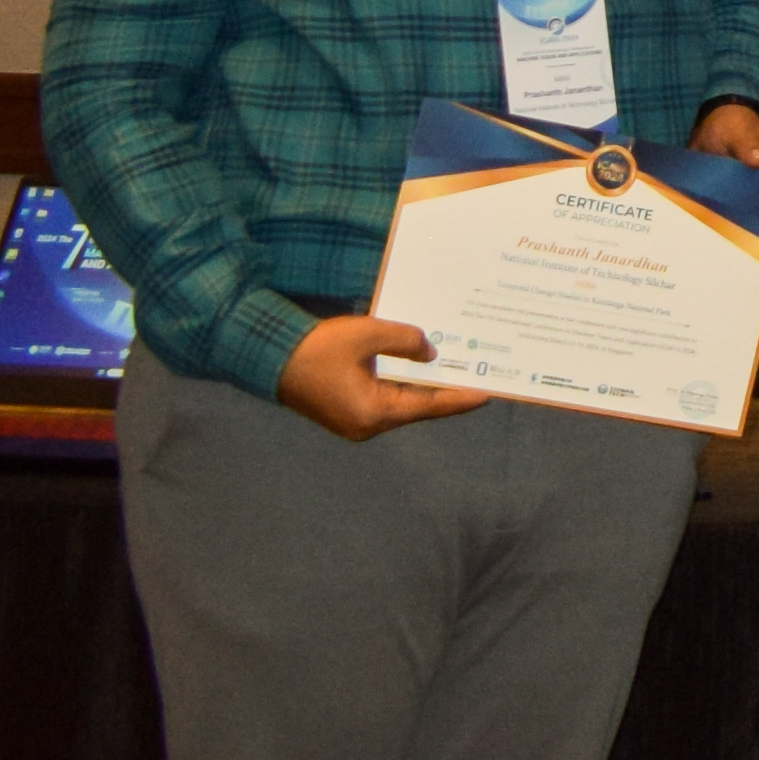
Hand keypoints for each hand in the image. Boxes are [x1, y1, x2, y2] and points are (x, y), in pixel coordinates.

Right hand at [276, 312, 490, 439]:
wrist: (269, 358)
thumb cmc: (317, 348)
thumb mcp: (369, 334)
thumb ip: (407, 341)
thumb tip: (431, 354)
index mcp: (374, 413)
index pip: (429, 406)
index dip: (460, 398)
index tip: (489, 393)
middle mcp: (368, 425)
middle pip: (418, 407)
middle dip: (446, 390)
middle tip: (479, 375)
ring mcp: (356, 422)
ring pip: (402, 403)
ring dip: (426, 386)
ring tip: (458, 369)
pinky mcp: (348, 412)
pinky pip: (386, 399)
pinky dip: (406, 385)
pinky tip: (423, 368)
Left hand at [694, 101, 758, 263]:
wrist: (713, 118)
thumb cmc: (733, 123)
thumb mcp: (740, 131)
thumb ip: (748, 145)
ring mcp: (752, 193)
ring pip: (757, 222)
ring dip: (753, 242)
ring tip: (746, 270)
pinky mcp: (734, 196)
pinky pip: (736, 217)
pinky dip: (732, 233)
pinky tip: (723, 251)